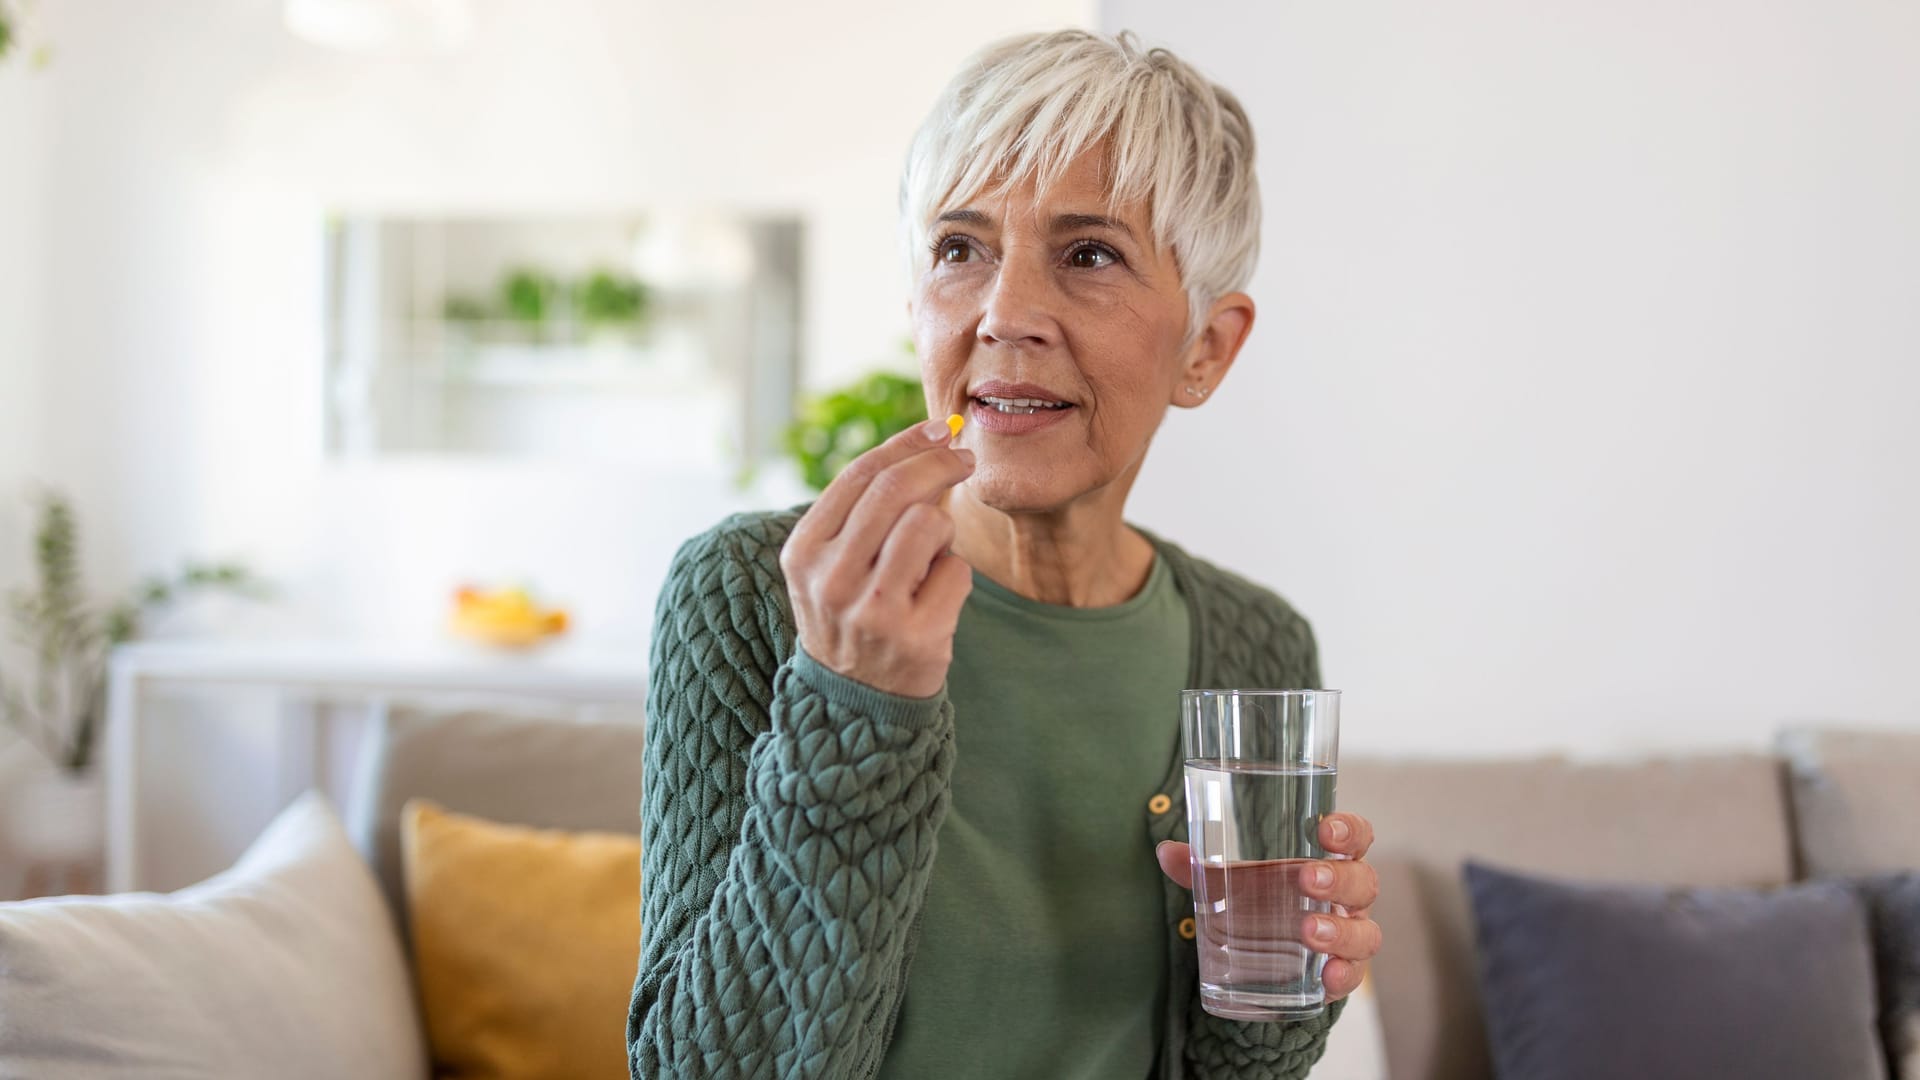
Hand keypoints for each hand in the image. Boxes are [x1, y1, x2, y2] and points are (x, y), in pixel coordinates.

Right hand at [780, 418, 975, 698]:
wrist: (853, 703)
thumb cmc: (851, 615)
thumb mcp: (833, 563)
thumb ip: (866, 509)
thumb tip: (930, 440)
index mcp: (804, 552)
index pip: (859, 475)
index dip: (904, 444)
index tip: (938, 430)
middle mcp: (831, 579)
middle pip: (896, 490)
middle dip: (940, 464)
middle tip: (965, 459)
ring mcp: (873, 611)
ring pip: (930, 525)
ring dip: (943, 531)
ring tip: (929, 559)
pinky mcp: (916, 637)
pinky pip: (956, 571)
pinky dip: (954, 577)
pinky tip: (934, 600)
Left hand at [1155, 812, 1382, 1001]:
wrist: (1271, 957)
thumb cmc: (1262, 900)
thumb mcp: (1234, 881)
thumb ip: (1202, 866)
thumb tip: (1166, 852)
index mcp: (1329, 862)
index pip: (1356, 837)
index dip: (1349, 830)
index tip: (1325, 830)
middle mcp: (1348, 899)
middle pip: (1363, 882)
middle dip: (1338, 879)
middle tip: (1307, 878)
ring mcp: (1349, 936)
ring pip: (1364, 932)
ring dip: (1340, 931)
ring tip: (1309, 933)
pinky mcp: (1341, 975)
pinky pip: (1353, 977)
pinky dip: (1343, 976)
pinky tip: (1329, 977)